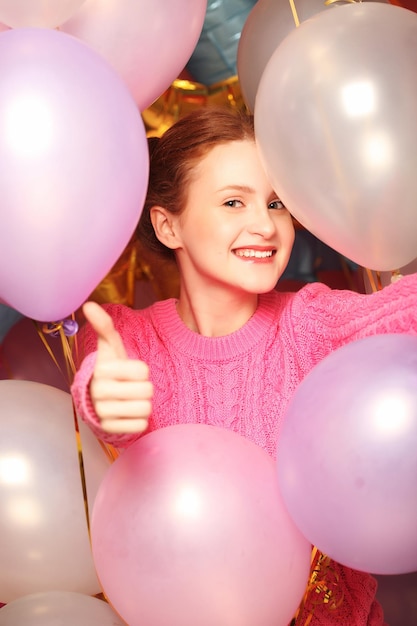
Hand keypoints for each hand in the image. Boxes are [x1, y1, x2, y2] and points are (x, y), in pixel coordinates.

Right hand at [83, 301, 152, 433]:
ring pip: (146, 409)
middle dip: (144, 388)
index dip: (141, 371)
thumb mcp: (110, 347)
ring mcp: (103, 412)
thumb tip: (89, 304)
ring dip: (143, 405)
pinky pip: (141, 426)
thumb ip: (104, 326)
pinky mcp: (110, 430)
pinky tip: (128, 414)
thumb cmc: (111, 369)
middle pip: (147, 390)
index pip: (144, 371)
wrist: (97, 398)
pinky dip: (140, 420)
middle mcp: (99, 392)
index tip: (129, 372)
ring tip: (131, 400)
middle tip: (132, 387)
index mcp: (102, 370)